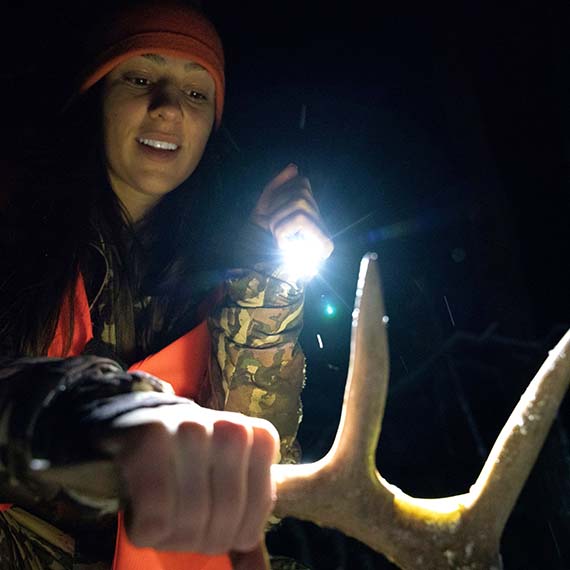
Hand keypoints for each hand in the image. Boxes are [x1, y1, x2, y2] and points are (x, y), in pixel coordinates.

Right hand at [102, 402, 278, 557]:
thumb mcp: (227, 479)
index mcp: (257, 436)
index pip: (260, 506)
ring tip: (162, 521)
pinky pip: (157, 515)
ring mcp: (193, 427)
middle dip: (202, 538)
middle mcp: (230, 427)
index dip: (237, 529)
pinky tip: (142, 518)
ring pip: (192, 517)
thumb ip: (245, 515)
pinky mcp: (151, 437)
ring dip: (172, 538)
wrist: (138, 423)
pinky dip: (145, 532)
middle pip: (226, 515)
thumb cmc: (189, 461)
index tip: (216, 521)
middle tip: (183, 529)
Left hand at [251, 164, 333, 259]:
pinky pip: (301, 219)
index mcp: (308, 214)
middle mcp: (321, 223)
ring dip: (278, 221)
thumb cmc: (256, 244)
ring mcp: (324, 235)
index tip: (269, 216)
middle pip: (302, 191)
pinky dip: (284, 230)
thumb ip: (277, 187)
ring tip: (276, 240)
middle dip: (277, 208)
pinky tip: (282, 246)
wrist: (251, 275)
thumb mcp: (262, 209)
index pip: (302, 183)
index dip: (279, 194)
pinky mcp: (324, 247)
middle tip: (272, 231)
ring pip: (300, 203)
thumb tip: (294, 166)